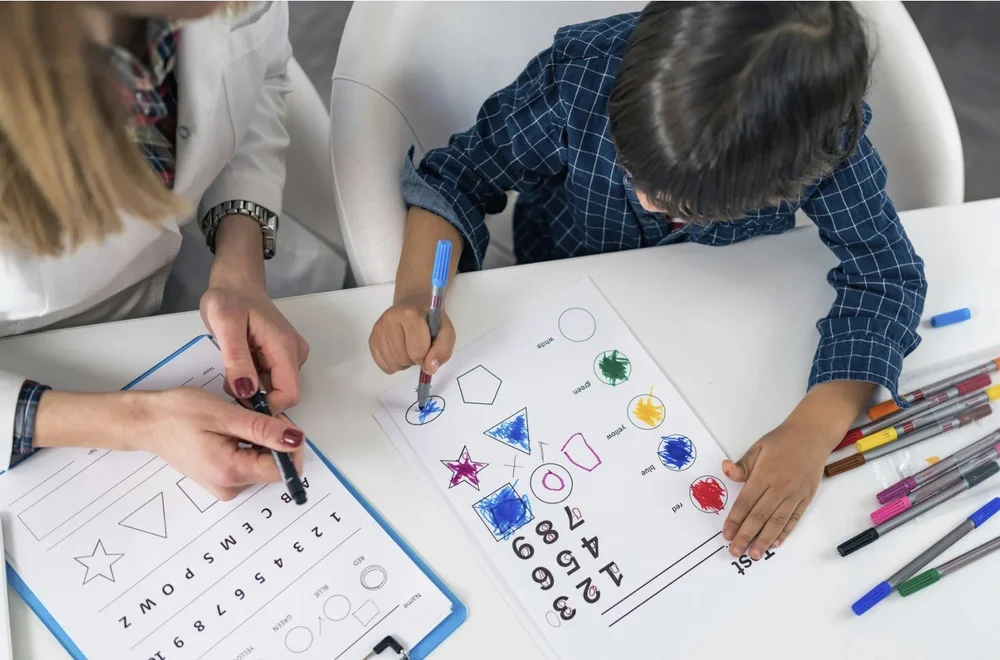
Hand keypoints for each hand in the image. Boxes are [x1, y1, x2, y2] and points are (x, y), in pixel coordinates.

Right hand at [133, 388, 304, 500]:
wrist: (147, 422)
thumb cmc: (179, 414)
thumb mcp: (225, 415)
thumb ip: (263, 429)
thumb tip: (295, 439)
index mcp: (231, 473)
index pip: (282, 471)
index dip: (289, 446)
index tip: (278, 421)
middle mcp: (230, 487)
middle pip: (273, 468)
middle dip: (274, 440)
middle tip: (253, 415)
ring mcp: (225, 485)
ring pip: (263, 464)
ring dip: (261, 441)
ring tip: (235, 423)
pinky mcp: (222, 479)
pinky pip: (249, 464)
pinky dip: (249, 446)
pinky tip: (230, 432)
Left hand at [200, 281, 308, 412]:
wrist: (236, 282)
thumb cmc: (229, 298)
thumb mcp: (225, 325)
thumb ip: (237, 359)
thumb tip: (246, 391)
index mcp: (284, 347)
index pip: (289, 394)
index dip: (266, 406)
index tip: (239, 401)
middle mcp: (294, 353)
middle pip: (284, 394)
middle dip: (257, 397)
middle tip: (230, 380)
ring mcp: (290, 355)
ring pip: (276, 388)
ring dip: (254, 388)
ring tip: (233, 368)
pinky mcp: (283, 355)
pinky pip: (272, 379)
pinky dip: (254, 379)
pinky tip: (240, 364)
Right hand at [369, 295, 454, 374]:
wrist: (413, 308)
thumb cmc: (430, 321)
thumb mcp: (445, 331)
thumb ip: (443, 349)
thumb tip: (430, 368)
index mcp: (410, 314)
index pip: (417, 351)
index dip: (427, 356)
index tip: (429, 349)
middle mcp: (390, 319)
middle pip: (404, 359)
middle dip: (415, 359)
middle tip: (419, 347)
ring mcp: (378, 329)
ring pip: (393, 364)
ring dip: (405, 363)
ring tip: (409, 349)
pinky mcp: (371, 339)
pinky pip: (384, 366)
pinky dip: (394, 365)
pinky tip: (400, 352)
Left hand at [720, 381, 872, 557]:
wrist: (812, 435)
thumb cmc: (782, 441)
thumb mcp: (758, 447)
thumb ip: (742, 465)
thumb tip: (725, 471)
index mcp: (765, 475)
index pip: (746, 502)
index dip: (735, 520)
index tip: (726, 534)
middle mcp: (780, 488)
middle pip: (760, 516)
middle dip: (746, 536)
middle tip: (735, 551)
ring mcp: (795, 495)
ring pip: (777, 522)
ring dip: (764, 540)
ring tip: (754, 555)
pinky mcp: (806, 498)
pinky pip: (794, 519)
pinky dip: (784, 533)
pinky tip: (775, 543)